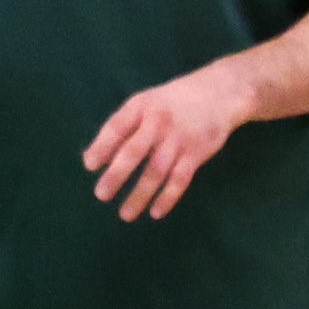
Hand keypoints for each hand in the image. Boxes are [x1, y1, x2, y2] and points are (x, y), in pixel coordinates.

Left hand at [83, 64, 257, 220]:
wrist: (218, 94)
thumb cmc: (171, 103)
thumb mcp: (145, 103)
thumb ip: (121, 128)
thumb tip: (91, 159)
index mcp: (141, 106)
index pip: (116, 127)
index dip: (102, 147)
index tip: (90, 166)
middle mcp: (158, 122)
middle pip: (134, 151)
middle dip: (116, 175)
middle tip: (101, 195)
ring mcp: (178, 139)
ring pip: (156, 171)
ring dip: (140, 195)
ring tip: (125, 214)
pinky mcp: (196, 154)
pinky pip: (179, 180)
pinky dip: (167, 197)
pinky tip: (155, 212)